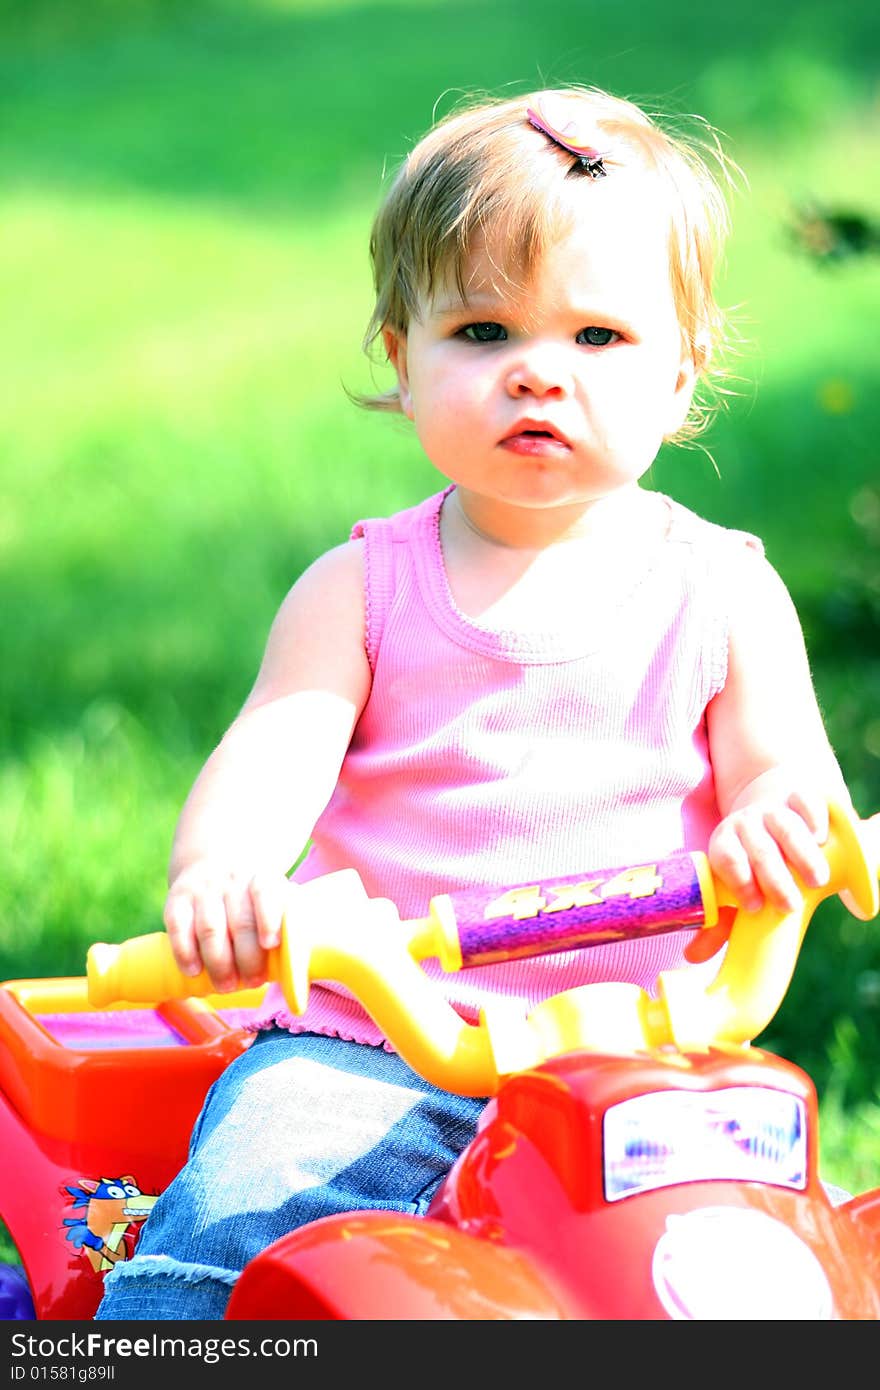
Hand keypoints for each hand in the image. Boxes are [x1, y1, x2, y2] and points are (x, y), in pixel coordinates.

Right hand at [163, 863, 290, 991]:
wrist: (214, 857)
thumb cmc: (251, 893)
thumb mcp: (272, 892)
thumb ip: (282, 921)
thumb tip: (292, 969)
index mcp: (261, 878)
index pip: (265, 893)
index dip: (268, 919)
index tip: (271, 944)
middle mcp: (231, 881)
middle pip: (240, 921)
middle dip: (247, 958)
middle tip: (253, 982)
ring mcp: (203, 888)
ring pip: (210, 928)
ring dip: (219, 963)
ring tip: (226, 986)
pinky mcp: (177, 898)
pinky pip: (179, 926)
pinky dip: (185, 952)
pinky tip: (193, 971)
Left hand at [708, 777, 831, 914]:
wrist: (763, 814)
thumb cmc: (748, 863)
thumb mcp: (732, 888)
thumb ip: (718, 922)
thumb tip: (694, 955)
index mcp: (724, 843)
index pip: (726, 858)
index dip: (739, 881)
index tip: (755, 906)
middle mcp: (746, 824)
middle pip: (758, 848)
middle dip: (774, 878)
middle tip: (790, 906)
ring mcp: (772, 810)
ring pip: (785, 826)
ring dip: (801, 854)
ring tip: (817, 881)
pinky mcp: (796, 799)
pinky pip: (804, 801)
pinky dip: (813, 817)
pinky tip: (821, 837)